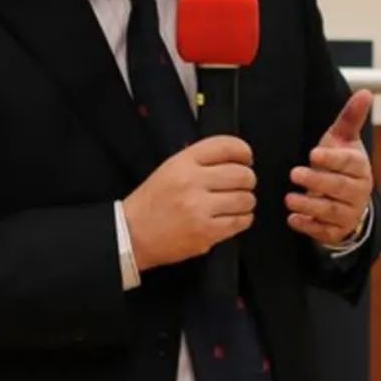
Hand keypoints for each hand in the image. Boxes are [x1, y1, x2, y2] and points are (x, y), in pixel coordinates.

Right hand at [123, 136, 255, 271]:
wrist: (132, 234)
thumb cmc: (151, 203)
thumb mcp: (170, 169)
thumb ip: (199, 161)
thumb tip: (234, 159)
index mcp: (183, 163)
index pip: (226, 147)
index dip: (243, 151)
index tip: (246, 158)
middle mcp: (192, 182)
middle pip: (242, 174)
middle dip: (247, 180)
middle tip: (242, 184)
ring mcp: (200, 209)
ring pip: (245, 199)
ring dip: (245, 201)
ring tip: (235, 203)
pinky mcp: (206, 232)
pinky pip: (240, 222)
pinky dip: (242, 219)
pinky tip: (233, 217)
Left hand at [286, 89, 373, 245]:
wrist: (347, 201)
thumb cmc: (341, 165)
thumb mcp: (343, 140)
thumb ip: (351, 117)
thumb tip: (365, 92)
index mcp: (359, 167)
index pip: (349, 163)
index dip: (332, 159)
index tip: (314, 154)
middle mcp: (358, 191)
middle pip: (339, 187)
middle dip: (318, 181)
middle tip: (295, 173)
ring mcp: (348, 213)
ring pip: (331, 210)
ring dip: (310, 205)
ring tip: (289, 199)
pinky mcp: (336, 230)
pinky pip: (324, 231)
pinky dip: (309, 226)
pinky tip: (294, 220)